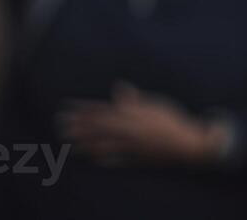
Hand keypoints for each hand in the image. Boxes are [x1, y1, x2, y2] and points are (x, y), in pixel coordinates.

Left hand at [59, 82, 231, 167]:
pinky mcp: (134, 159)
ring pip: (101, 144)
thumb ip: (134, 100)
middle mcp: (125, 132)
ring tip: (70, 142)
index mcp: (130, 116)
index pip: (101, 111)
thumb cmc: (172, 120)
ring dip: (84, 142)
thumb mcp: (155, 104)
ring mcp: (128, 147)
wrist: (186, 144)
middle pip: (96, 128)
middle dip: (77, 126)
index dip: (82, 109)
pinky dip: (103, 159)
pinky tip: (93, 159)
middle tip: (60, 125)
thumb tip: (119, 87)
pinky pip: (115, 160)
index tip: (67, 107)